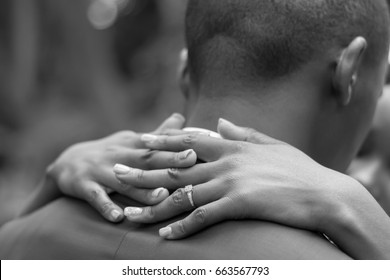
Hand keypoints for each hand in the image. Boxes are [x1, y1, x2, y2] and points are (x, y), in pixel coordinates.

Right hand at [21, 113, 196, 221]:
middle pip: (147, 158)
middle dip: (169, 159)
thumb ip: (157, 133)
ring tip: (162, 195)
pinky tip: (118, 217)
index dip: (180, 143)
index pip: (159, 143)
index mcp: (133, 144)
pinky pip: (95, 196)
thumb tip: (181, 117)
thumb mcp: (131, 140)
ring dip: (143, 188)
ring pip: (124, 180)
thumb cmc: (109, 152)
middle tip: (192, 160)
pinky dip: (106, 206)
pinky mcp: (83, 185)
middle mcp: (119, 155)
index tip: (202, 142)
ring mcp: (100, 170)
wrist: (66, 162)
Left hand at [115, 118, 349, 236]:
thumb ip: (242, 133)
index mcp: (232, 146)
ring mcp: (230, 182)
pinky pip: (203, 217)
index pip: (188, 141)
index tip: (139, 141)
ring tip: (131, 212)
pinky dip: (182, 226)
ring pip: (182, 194)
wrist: (323, 193)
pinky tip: (165, 235)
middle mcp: (226, 162)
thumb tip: (222, 121)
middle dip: (143, 171)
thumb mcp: (270, 144)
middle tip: (116, 172)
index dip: (161, 141)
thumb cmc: (298, 169)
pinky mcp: (238, 204)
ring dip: (154, 205)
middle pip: (175, 167)